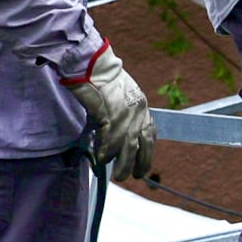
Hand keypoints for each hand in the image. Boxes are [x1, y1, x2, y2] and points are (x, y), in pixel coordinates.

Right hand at [64, 42, 154, 179]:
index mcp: (142, 105)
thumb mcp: (120, 95)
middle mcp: (137, 111)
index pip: (150, 133)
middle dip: (139, 163)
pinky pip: (109, 139)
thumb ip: (122, 113)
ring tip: (118, 177)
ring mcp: (124, 113)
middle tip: (132, 176)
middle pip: (141, 144)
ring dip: (122, 164)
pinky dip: (105, 152)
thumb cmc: (101, 78)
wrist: (91, 64)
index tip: (143, 164)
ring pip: (128, 146)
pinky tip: (101, 161)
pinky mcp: (108, 114)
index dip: (147, 151)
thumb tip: (115, 134)